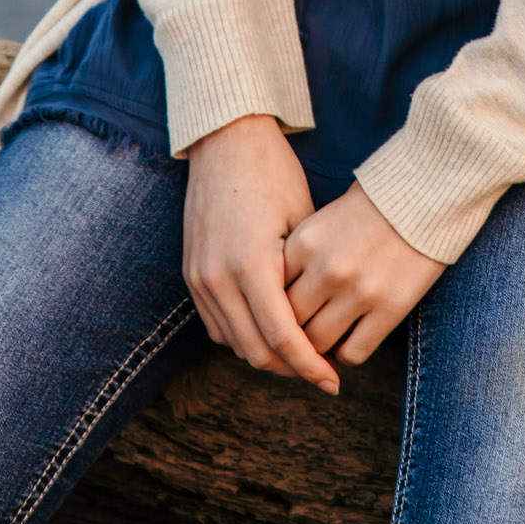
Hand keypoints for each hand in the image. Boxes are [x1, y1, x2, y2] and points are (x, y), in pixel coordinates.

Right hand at [182, 113, 339, 392]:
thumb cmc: (274, 173)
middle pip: (255, 352)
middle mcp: (218, 278)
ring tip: (299, 355)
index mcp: (251, 265)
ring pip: (233, 343)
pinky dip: (242, 336)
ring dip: (265, 356)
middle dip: (290, 369)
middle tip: (320, 372)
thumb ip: (308, 278)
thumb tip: (328, 322)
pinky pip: (216, 324)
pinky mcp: (191, 274)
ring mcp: (199, 278)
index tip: (333, 383)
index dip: (310, 367)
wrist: (227, 140)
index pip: (282, 339)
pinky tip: (269, 330)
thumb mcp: (304, 223)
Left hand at [283, 182, 445, 365]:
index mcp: (304, 243)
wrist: (425, 194)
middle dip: (291, 335)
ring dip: (317, 351)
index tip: (279, 317)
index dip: (272, 311)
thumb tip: (276, 302)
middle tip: (297, 340)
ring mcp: (358, 291)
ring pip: (317, 345)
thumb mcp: (322, 221)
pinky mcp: (389, 308)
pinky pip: (353, 353)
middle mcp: (326, 269)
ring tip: (323, 345)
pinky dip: (347, 355)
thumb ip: (298, 258)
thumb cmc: (371, 206)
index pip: (270, 295)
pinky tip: (350, 342)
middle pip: (290, 324)